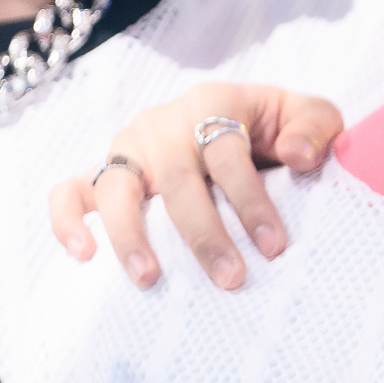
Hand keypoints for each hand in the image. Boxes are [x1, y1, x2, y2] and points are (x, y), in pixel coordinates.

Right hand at [48, 84, 346, 288]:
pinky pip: (69, 192)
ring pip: (115, 186)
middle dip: (203, 233)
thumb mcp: (309, 117)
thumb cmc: (276, 129)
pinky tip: (84, 256)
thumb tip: (299, 155)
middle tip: (230, 279)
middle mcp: (163, 122)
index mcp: (214, 101)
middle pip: (176, 177)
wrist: (238, 124)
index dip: (250, 200)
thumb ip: (315, 127)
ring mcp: (128, 147)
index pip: (226, 151)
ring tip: (150, 280)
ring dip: (130, 234)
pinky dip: (67, 221)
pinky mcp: (102, 172)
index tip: (274, 247)